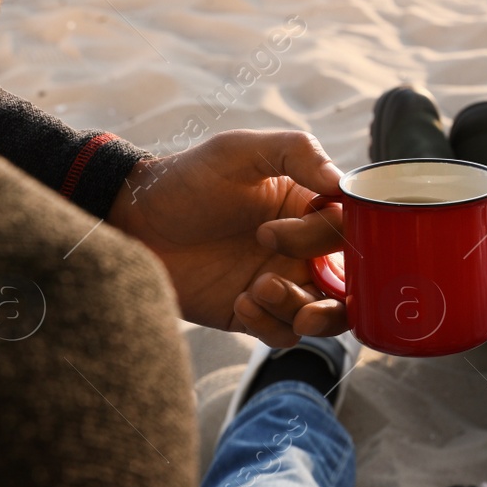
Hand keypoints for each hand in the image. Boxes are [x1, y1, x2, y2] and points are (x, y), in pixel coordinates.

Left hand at [107, 130, 351, 347]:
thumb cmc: (188, 179)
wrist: (134, 223)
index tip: (268, 233)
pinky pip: (284, 335)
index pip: (348, 231)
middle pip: (351, 284)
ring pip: (324, 316)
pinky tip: (239, 303)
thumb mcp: (240, 151)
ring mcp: (282, 283)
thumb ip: (297, 152)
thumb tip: (342, 183)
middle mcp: (304, 249)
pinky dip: (270, 326)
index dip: (321, 239)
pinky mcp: (255, 314)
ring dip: (299, 311)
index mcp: (309, 207)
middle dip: (333, 297)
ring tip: (256, 291)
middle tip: (280, 284)